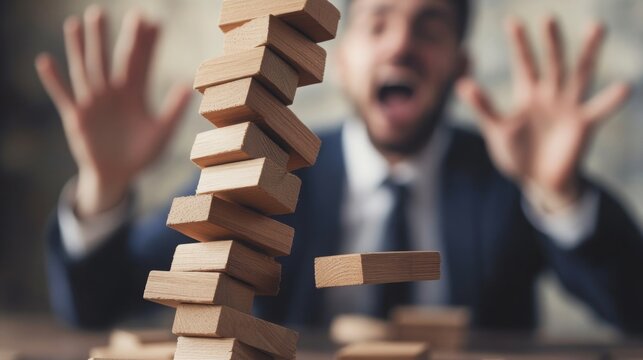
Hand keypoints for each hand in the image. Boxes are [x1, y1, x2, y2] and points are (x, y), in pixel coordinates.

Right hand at [35, 6, 191, 217]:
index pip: (140, 62)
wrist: (118, 176)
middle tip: (104, 11)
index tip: (151, 20)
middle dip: (107, 36)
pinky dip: (54, 80)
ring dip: (80, 48)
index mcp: (135, 95)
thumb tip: (188, 86)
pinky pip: (63, 95)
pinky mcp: (76, 117)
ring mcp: (93, 102)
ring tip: (76, 23)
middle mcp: (112, 93)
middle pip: (109, 59)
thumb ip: (173, 110)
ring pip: (85, 70)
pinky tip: (45, 60)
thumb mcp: (162, 133)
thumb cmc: (142, 155)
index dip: (145, 43)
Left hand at [457, 17, 629, 210]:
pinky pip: (599, 110)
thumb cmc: (516, 154)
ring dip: (588, 52)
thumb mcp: (497, 130)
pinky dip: (611, 100)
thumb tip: (462, 83)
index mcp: (528, 94)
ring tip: (596, 26)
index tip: (512, 21)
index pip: (523, 63)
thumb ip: (483, 107)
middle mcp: (550, 95)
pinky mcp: (584, 125)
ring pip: (580, 75)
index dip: (518, 44)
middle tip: (548, 18)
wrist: (538, 181)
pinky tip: (624, 87)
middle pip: (552, 63)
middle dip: (550, 42)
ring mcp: (569, 107)